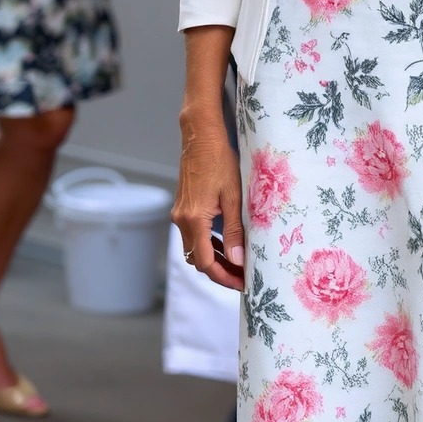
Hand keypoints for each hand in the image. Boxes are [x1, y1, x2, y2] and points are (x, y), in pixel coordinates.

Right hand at [172, 114, 244, 287]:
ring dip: (214, 260)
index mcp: (194, 219)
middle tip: (243, 278)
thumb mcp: (234, 197)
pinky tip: (226, 246)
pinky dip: (209, 245)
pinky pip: (193, 235)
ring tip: (238, 266)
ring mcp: (179, 214)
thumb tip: (239, 260)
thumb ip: (235, 231)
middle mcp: (181, 220)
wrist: (200, 137)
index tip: (242, 284)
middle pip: (198, 260)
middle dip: (220, 273)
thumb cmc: (220, 160)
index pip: (206, 263)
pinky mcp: (182, 209)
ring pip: (194, 249)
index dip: (224, 277)